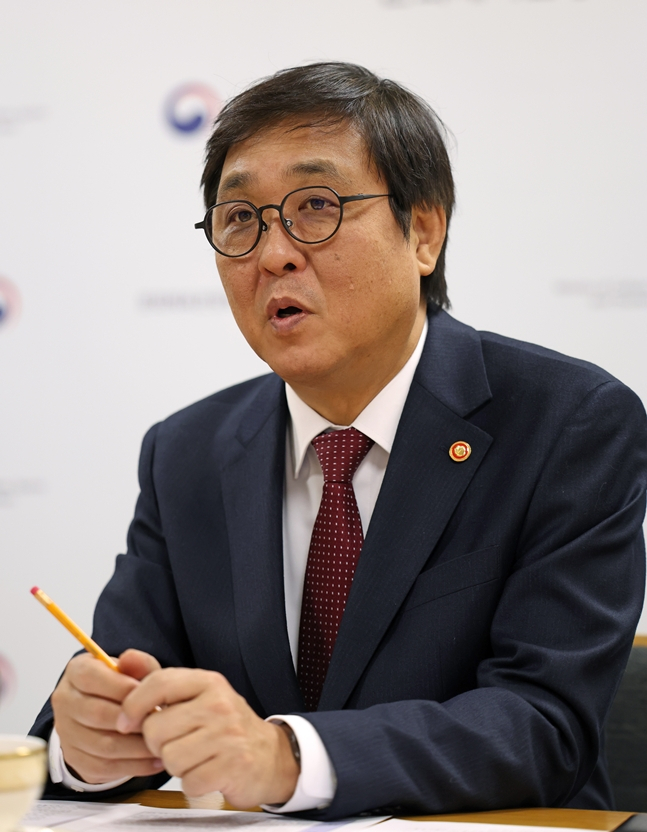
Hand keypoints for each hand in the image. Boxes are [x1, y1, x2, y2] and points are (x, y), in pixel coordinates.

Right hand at [51, 649, 164, 783]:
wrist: (107, 710)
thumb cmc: (122, 686)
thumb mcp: (134, 669)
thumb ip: (138, 663)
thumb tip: (132, 658)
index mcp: (76, 672)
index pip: (91, 678)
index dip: (123, 687)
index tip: (149, 695)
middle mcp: (65, 701)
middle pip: (98, 714)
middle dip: (133, 719)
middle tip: (161, 722)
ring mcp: (67, 733)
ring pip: (103, 745)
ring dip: (137, 747)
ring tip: (162, 742)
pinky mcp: (76, 760)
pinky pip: (105, 767)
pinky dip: (134, 766)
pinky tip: (155, 761)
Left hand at [117, 668, 299, 807]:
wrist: (269, 755)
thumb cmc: (222, 724)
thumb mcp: (195, 695)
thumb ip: (157, 679)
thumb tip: (125, 658)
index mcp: (208, 681)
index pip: (158, 684)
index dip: (132, 706)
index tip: (126, 723)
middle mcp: (219, 703)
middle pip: (155, 729)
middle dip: (157, 743)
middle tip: (177, 742)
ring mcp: (229, 735)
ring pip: (169, 758)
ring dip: (176, 765)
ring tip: (194, 757)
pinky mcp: (233, 765)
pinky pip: (188, 781)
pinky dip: (192, 782)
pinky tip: (206, 771)